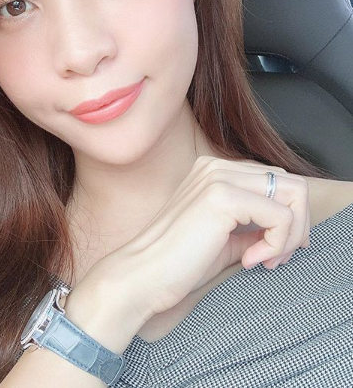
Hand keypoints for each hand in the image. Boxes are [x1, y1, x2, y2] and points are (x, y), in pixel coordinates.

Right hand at [93, 155, 309, 316]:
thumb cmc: (180, 262)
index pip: (276, 181)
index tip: (276, 251)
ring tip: (267, 259)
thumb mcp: (226, 237)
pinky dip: (277, 243)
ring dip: (291, 233)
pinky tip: (251, 260)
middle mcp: (217, 166)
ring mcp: (219, 177)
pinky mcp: (222, 197)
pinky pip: (281, 216)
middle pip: (291, 183)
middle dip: (297, 224)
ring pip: (294, 194)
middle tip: (276, 257)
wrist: (144, 275)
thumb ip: (255, 224)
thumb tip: (291, 228)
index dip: (289, 217)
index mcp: (214, 170)